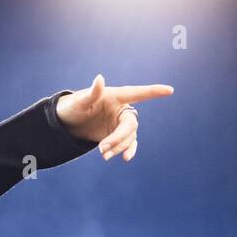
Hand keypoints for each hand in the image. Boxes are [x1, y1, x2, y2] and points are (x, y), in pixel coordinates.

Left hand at [56, 74, 173, 161]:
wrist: (67, 124)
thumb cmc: (72, 107)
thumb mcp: (79, 101)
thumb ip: (91, 92)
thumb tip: (100, 78)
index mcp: (115, 96)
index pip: (137, 93)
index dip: (153, 92)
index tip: (170, 90)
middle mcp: (121, 109)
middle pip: (130, 124)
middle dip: (119, 137)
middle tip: (102, 148)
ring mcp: (120, 123)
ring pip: (129, 136)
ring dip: (118, 147)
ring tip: (103, 154)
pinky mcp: (118, 135)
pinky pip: (129, 143)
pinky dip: (128, 150)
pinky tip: (125, 158)